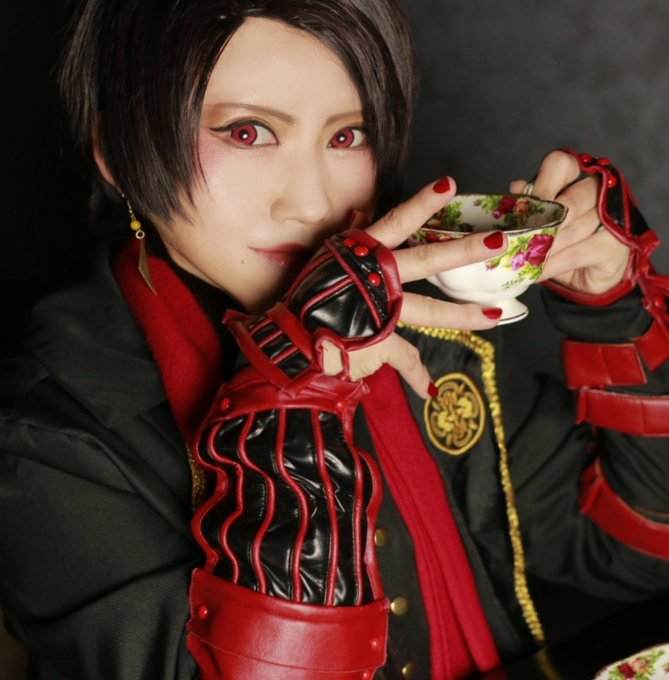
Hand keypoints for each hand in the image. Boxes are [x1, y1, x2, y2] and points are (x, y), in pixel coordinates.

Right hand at [324, 177, 508, 397]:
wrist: (290, 335)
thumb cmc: (306, 295)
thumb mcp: (328, 258)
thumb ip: (351, 237)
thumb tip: (361, 213)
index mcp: (363, 254)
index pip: (398, 222)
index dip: (423, 204)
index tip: (450, 186)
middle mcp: (378, 279)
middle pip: (428, 261)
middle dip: (465, 251)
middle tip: (499, 242)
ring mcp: (382, 310)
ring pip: (430, 311)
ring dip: (464, 313)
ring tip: (496, 315)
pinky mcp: (379, 340)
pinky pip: (404, 359)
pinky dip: (417, 375)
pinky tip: (431, 388)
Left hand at [510, 150, 630, 294]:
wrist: (589, 279)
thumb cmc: (564, 246)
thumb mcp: (543, 224)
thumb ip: (532, 206)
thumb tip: (516, 188)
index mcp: (578, 180)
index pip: (562, 166)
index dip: (542, 183)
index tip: (524, 206)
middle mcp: (601, 194)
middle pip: (568, 200)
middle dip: (539, 222)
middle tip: (515, 238)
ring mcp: (613, 220)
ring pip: (570, 230)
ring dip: (542, 248)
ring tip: (520, 259)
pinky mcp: (616, 247)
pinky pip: (576, 254)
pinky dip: (552, 264)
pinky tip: (536, 272)